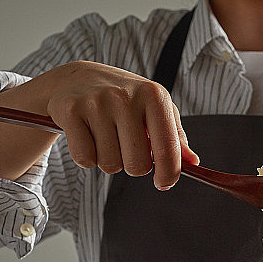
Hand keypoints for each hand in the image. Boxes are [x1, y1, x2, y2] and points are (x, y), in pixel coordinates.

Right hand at [0, 61, 198, 186]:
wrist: (79, 78)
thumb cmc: (124, 98)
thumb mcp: (154, 109)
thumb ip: (174, 136)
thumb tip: (192, 162)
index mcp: (153, 96)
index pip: (168, 148)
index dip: (169, 173)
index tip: (164, 183)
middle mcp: (125, 96)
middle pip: (137, 165)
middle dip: (132, 165)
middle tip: (125, 147)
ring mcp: (96, 102)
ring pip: (109, 165)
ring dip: (108, 160)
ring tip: (104, 137)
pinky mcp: (70, 110)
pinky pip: (84, 158)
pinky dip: (86, 157)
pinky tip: (86, 136)